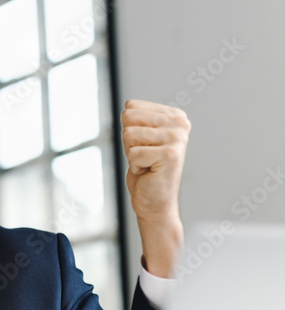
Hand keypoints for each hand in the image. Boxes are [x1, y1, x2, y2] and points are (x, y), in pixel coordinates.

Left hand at [121, 99, 189, 277]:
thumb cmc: (145, 169)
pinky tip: (149, 172)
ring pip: (129, 135)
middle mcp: (180, 123)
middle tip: (143, 156)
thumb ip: (135, 119)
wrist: (154, 202)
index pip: (131, 107)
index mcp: (175, 115)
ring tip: (147, 163)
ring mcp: (178, 138)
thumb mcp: (138, 137)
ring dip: (131, 154)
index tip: (143, 145)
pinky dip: (135, 166)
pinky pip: (132, 153)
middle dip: (128, 142)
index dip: (128, 130)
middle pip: (129, 119)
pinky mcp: (171, 154)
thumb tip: (127, 107)